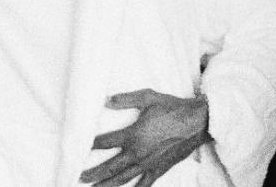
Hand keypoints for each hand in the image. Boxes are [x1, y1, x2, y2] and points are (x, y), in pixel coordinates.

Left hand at [79, 89, 211, 186]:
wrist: (196, 122)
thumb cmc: (172, 107)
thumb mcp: (147, 97)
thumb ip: (125, 99)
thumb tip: (105, 100)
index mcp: (133, 135)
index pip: (105, 143)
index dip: (91, 145)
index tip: (79, 147)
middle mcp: (138, 153)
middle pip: (110, 167)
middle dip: (93, 173)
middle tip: (78, 178)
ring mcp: (148, 164)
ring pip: (123, 179)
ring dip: (107, 185)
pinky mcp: (159, 170)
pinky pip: (143, 184)